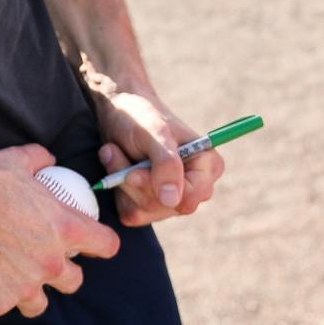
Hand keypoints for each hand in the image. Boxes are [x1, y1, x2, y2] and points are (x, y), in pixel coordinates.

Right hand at [0, 143, 119, 319]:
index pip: (106, 245)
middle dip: (63, 275)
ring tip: (10, 279)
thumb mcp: (19, 161)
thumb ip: (40, 160)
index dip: (101, 246)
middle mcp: (50, 263)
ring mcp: (22, 288)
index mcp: (65, 229)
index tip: (92, 246)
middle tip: (43, 264)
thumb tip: (48, 158)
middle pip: (74, 282)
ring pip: (38, 304)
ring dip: (28, 293)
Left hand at [92, 86, 224, 227]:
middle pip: (164, 207)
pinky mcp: (149, 205)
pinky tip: (115, 167)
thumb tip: (173, 200)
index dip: (157, 188)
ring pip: (144, 211)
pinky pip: (130, 213)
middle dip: (134, 181)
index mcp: (209, 167)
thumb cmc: (141, 116)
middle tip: (116, 152)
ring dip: (121, 181)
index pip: (189, 199)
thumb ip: (166, 164)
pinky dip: (116, 189)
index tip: (132, 171)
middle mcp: (195, 186)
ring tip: (115, 153)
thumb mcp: (154, 133)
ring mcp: (173, 198)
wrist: (120, 111)